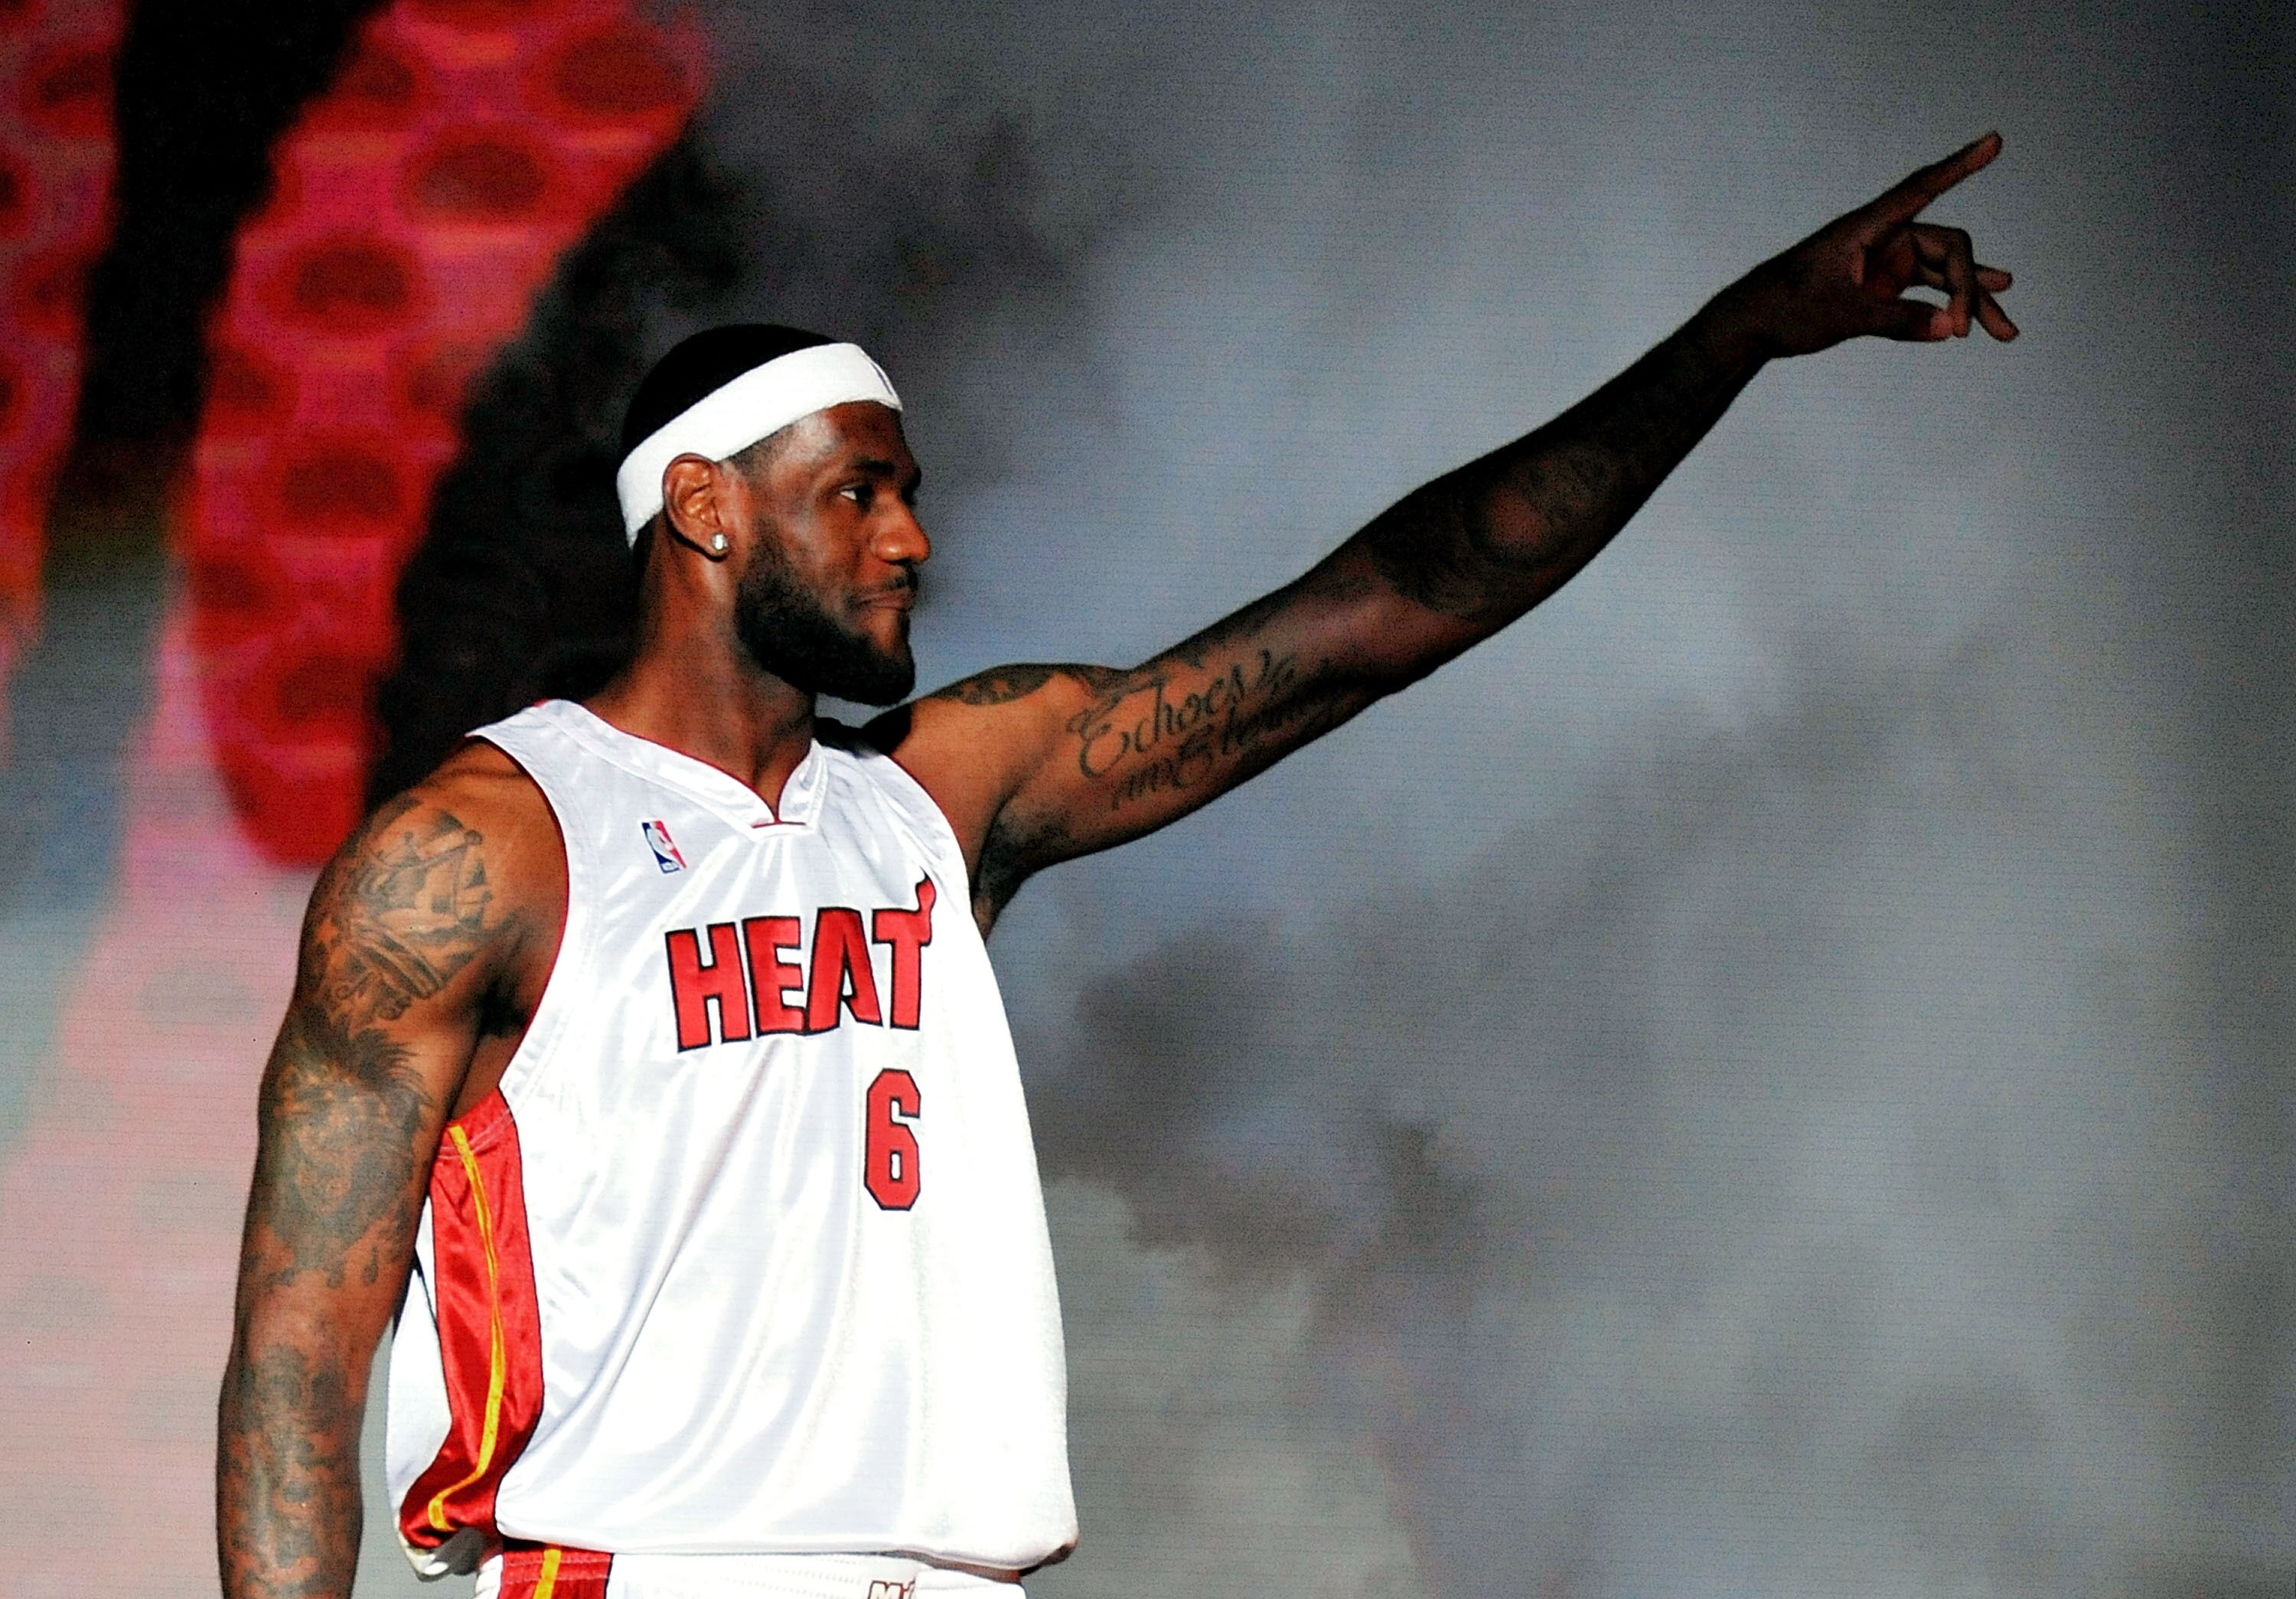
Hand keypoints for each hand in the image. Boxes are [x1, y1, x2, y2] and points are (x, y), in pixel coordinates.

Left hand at [1715, 132, 2017, 358]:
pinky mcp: (1882, 284)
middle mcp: (1883, 238)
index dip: (1960, 166)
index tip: (1994, 142)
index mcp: (1866, 227)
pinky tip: (1975, 320)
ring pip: (1943, 274)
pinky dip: (1948, 307)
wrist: (1751, 326)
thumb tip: (1950, 329)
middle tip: (1971, 329)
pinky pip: (1927, 290)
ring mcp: (1885, 261)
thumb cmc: (1786, 310)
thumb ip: (1896, 321)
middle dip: (1968, 286)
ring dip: (1969, 302)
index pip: (1922, 188)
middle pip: (1946, 248)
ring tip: (2006, 332)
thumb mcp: (1842, 316)